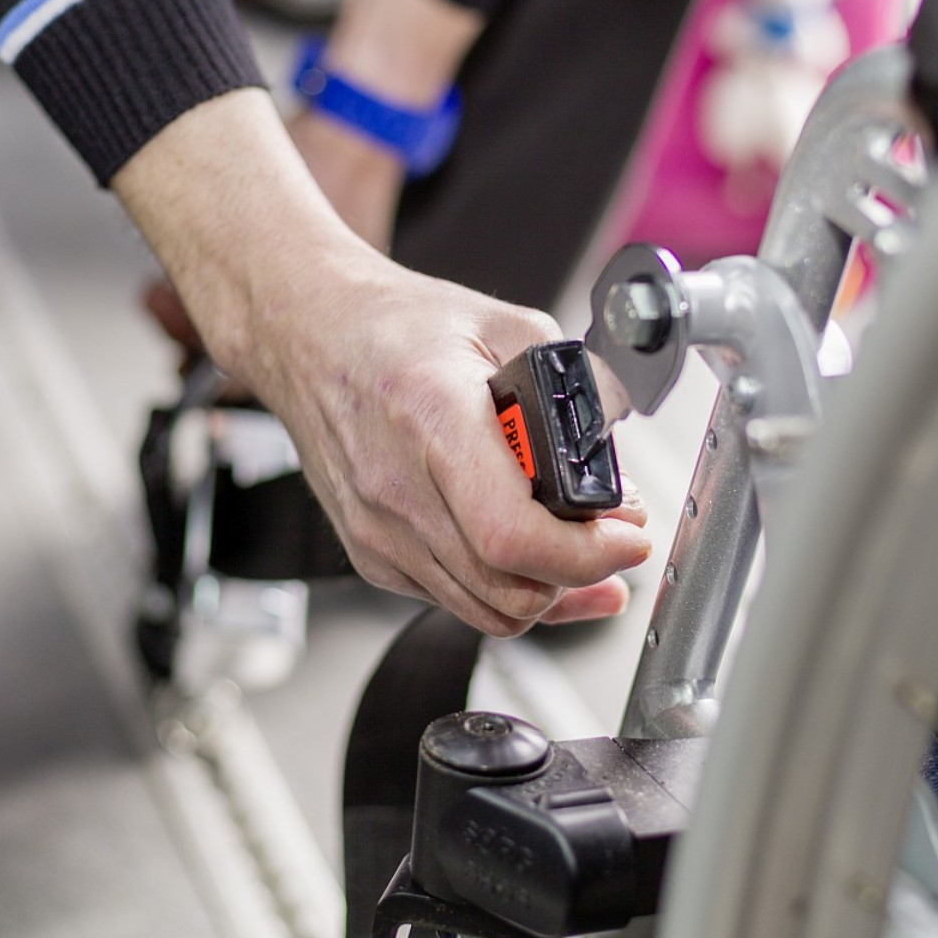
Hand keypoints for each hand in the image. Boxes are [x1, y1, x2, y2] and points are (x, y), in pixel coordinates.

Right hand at [244, 252, 649, 633]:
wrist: (309, 334)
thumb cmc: (396, 327)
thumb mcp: (507, 327)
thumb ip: (575, 391)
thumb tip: (618, 459)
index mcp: (433, 420)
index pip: (513, 533)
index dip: (586, 552)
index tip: (628, 535)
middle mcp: (396, 488)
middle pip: (509, 587)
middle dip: (581, 572)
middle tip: (613, 537)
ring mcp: (377, 530)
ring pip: (487, 610)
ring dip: (548, 590)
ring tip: (577, 549)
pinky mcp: (371, 555)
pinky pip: (455, 601)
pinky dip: (503, 589)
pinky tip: (527, 554)